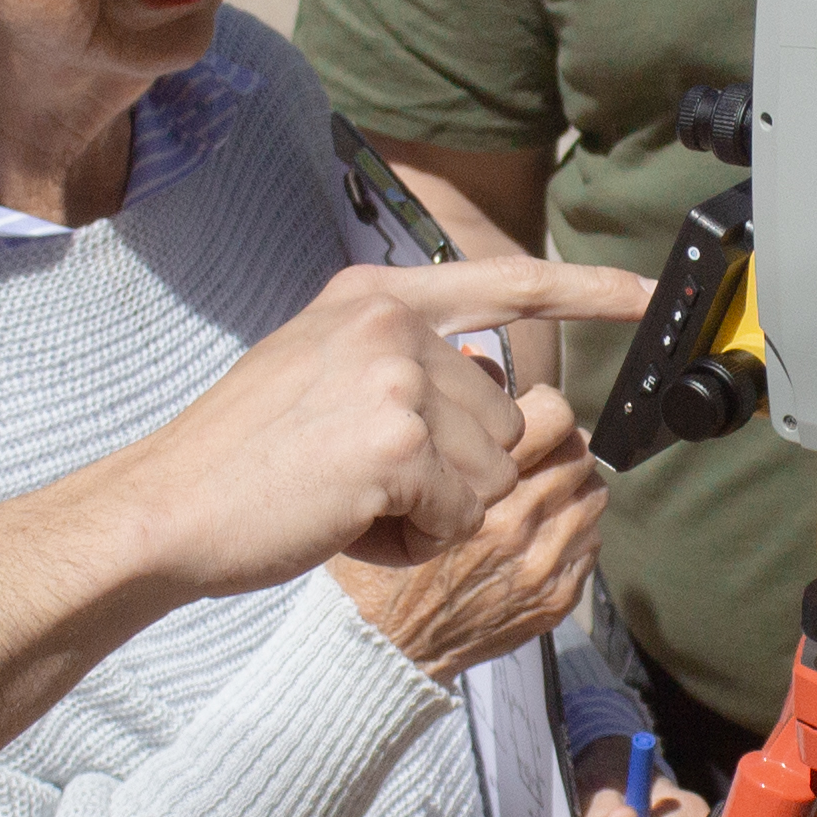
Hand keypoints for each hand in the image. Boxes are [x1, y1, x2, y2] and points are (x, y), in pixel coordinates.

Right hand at [92, 259, 649, 597]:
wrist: (169, 508)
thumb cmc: (240, 459)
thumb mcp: (317, 368)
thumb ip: (400, 358)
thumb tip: (488, 378)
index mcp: (373, 298)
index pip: (504, 280)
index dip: (585, 291)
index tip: (647, 296)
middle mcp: (390, 324)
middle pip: (504, 416)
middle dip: (452, 469)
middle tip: (358, 477)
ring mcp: (396, 381)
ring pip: (492, 471)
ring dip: (435, 508)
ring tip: (350, 497)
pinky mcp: (398, 445)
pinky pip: (462, 513)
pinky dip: (416, 537)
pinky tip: (351, 522)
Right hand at [331, 385, 613, 680]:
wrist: (384, 644)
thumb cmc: (379, 558)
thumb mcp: (392, 480)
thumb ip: (444, 427)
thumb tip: (486, 372)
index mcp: (477, 487)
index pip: (554, 415)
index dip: (544, 407)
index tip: (532, 413)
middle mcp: (518, 524)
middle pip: (579, 452)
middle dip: (559, 446)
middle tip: (538, 452)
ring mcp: (543, 565)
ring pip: (592, 496)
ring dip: (571, 489)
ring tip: (541, 493)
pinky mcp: (556, 597)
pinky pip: (591, 543)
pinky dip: (572, 532)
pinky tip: (538, 535)